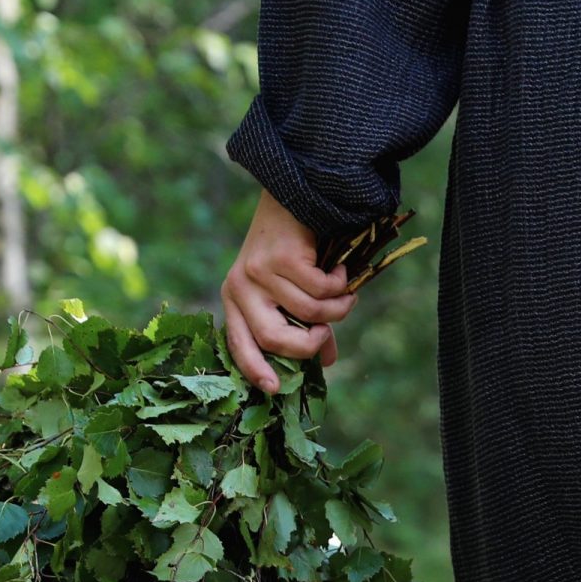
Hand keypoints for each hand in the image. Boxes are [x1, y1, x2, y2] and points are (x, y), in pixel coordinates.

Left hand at [219, 190, 355, 392]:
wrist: (295, 192)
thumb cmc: (293, 246)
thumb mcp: (291, 288)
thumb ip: (305, 324)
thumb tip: (328, 361)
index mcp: (234, 299)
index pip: (239, 343)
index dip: (255, 369)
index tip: (275, 389)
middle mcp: (239, 287)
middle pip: (272, 338)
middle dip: (308, 343)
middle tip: (327, 333)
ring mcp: (257, 272)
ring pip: (305, 312)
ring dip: (335, 308)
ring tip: (345, 293)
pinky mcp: (279, 258)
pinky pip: (319, 289)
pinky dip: (338, 285)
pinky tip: (340, 269)